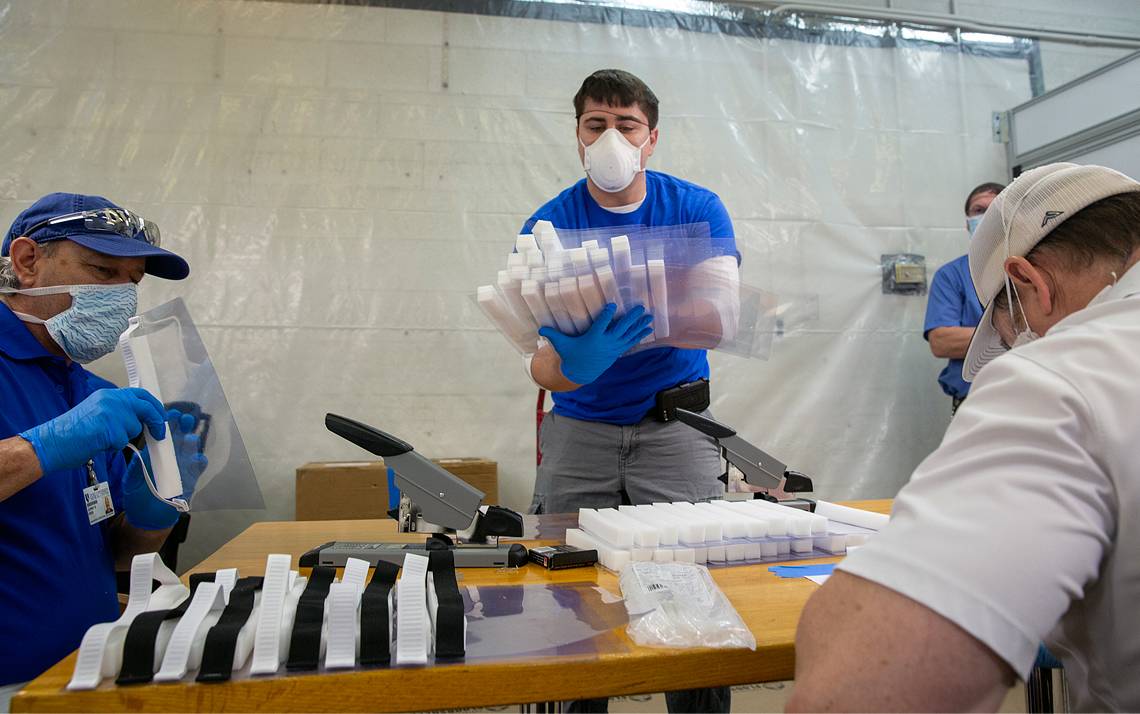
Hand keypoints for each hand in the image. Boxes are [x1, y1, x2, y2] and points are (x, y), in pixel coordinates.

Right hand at [19, 388, 165, 474]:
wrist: (51, 441)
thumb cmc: (72, 432)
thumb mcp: (97, 412)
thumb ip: (118, 411)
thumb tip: (141, 419)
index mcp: (108, 394)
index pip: (139, 394)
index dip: (154, 405)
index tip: (161, 417)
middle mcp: (111, 399)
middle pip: (146, 408)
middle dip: (156, 421)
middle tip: (160, 434)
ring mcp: (111, 413)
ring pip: (133, 428)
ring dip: (123, 437)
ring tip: (102, 438)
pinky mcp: (110, 428)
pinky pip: (122, 441)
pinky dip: (113, 447)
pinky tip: (97, 444)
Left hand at [123, 409, 208, 529]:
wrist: (147, 519)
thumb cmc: (137, 498)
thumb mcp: (131, 481)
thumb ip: (135, 468)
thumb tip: (139, 453)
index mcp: (155, 455)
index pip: (163, 436)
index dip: (167, 424)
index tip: (170, 414)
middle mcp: (169, 459)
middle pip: (179, 439)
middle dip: (184, 427)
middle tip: (186, 419)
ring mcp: (180, 469)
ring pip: (190, 451)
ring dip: (192, 442)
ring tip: (190, 438)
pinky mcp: (189, 480)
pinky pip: (197, 469)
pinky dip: (199, 463)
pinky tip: (197, 459)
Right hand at [539, 304, 652, 385]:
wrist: (580, 373)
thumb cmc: (570, 355)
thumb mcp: (561, 345)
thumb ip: (552, 334)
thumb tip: (539, 328)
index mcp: (592, 338)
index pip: (600, 324)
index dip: (607, 315)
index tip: (613, 305)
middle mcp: (605, 343)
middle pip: (620, 328)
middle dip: (631, 318)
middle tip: (640, 308)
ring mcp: (613, 348)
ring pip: (628, 335)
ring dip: (639, 326)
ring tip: (649, 317)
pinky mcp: (616, 351)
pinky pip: (630, 342)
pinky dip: (638, 335)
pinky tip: (647, 329)